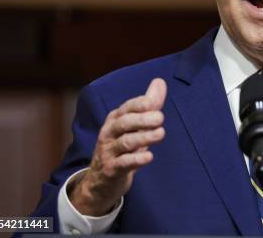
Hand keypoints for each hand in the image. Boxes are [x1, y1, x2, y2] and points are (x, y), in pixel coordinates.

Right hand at [69, 78, 166, 215]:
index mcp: (115, 119)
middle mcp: (109, 133)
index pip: (126, 108)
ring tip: (161, 133)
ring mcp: (109, 151)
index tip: (152, 102)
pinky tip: (149, 157)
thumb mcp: (134, 125)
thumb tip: (160, 81)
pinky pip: (123, 163)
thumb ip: (149, 104)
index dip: (138, 104)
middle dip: (142, 119)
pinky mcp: (111, 169)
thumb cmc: (122, 146)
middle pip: (124, 123)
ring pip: (125, 142)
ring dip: (144, 137)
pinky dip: (136, 159)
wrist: (101, 181)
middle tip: (161, 117)